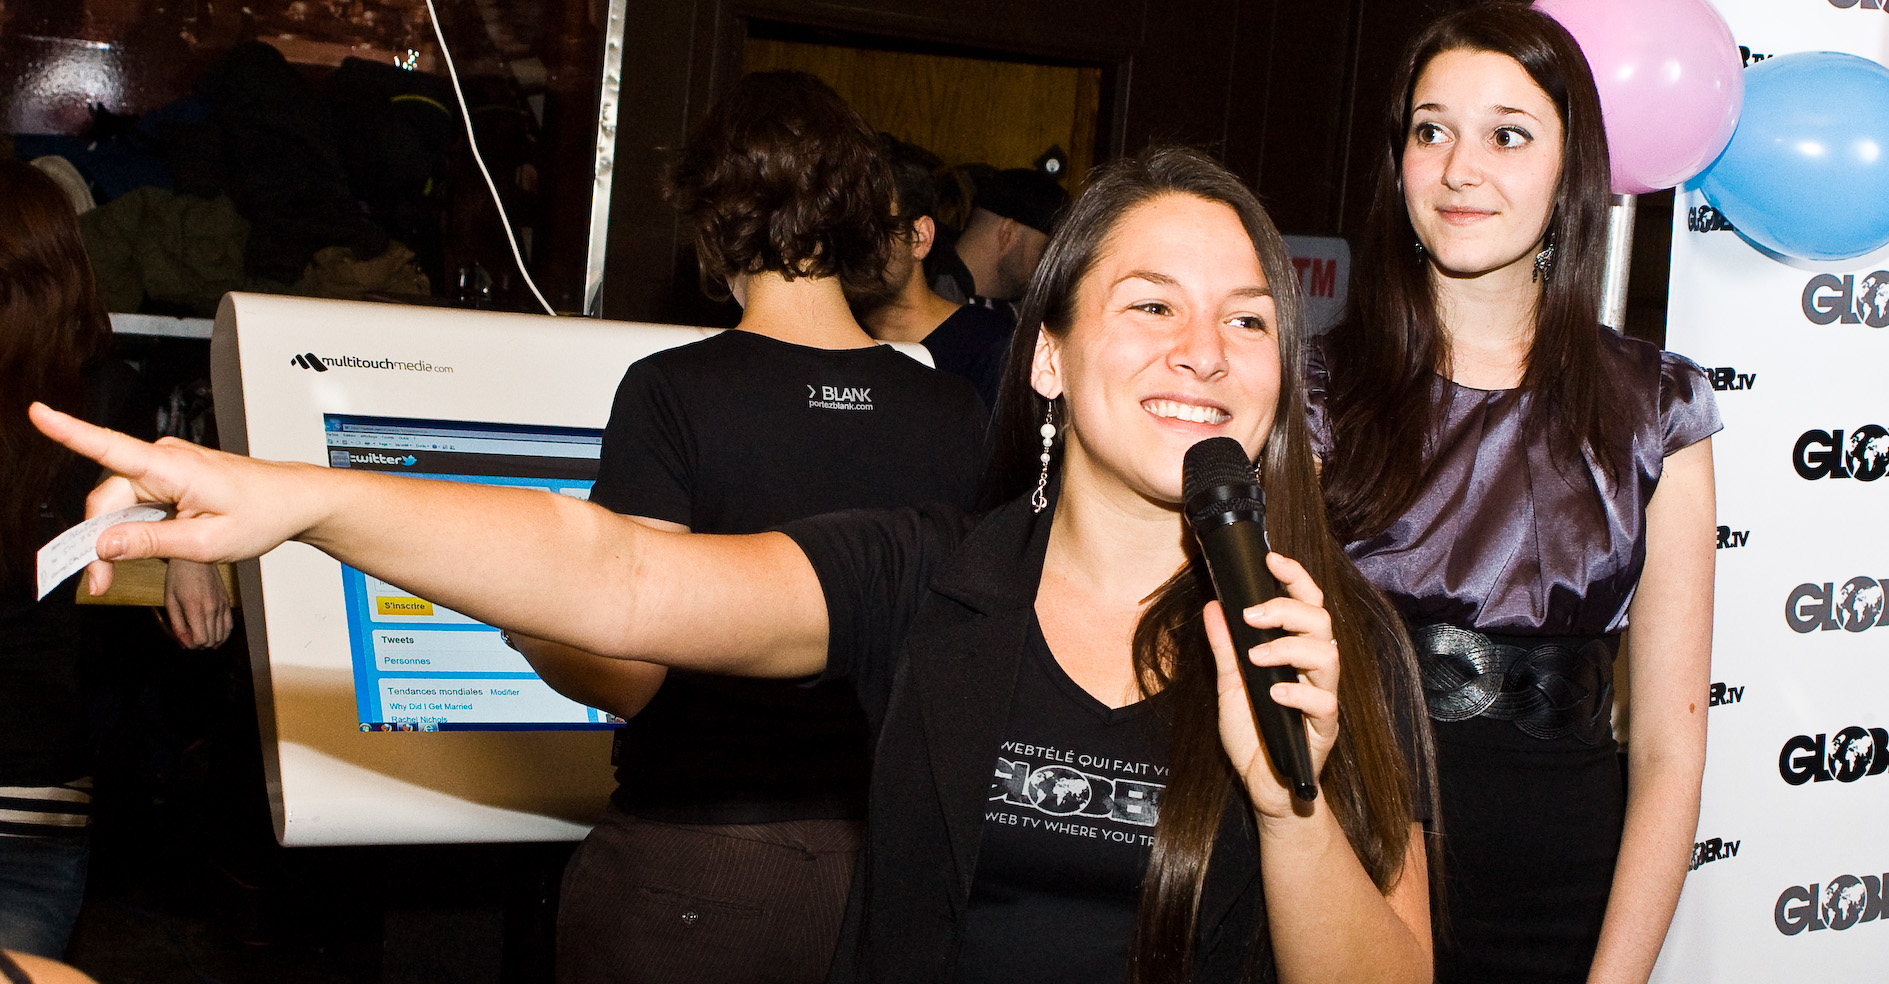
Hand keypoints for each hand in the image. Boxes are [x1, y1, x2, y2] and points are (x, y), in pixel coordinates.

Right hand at [29, 402, 319, 593]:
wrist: (293, 500)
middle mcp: (164, 459)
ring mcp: (165, 466)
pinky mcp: (168, 476)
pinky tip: (138, 549)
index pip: (111, 447)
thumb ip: (152, 542)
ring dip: (111, 538)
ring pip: (117, 504)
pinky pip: (133, 502)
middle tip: (99, 583)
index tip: (39, 412)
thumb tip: (103, 544)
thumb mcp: (207, 541)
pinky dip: (128, 529)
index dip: (70, 430)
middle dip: (95, 541)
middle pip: (106, 499)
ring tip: (114, 574)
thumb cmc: (263, 514)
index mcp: (173, 468)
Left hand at [163, 560, 231, 648]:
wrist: (196, 558)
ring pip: (222, 635)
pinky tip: (215, 636)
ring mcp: (221, 605)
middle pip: (212, 640)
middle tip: (189, 638)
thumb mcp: (170, 600)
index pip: (200, 640)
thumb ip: (176, 624)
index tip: (183, 639)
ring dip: (211, 641)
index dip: (191, 645)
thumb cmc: (179, 576)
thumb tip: (182, 643)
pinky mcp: (226, 602)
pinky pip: (229, 625)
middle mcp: (212, 608)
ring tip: (201, 638)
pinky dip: (222, 634)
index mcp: (195, 608)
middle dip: (199, 644)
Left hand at [1203, 552, 1340, 820]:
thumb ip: (1224, 648)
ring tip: (1257, 657)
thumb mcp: (1229, 686)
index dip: (1295, 577)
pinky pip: (1323, 702)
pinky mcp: (1324, 728)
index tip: (1272, 559)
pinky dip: (1297, 693)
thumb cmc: (1253, 734)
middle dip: (1287, 609)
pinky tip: (1274, 695)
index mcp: (1295, 653)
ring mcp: (1322, 697)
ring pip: (1328, 655)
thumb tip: (1214, 605)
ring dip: (1289, 648)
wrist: (1263, 786)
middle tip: (1251, 615)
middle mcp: (1314, 670)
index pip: (1307, 603)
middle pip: (1322, 621)